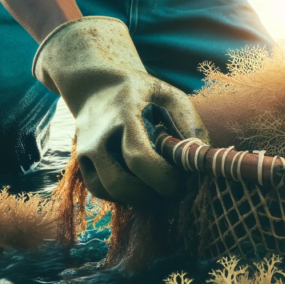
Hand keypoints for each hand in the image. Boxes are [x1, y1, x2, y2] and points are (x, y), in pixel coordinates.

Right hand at [34, 17, 208, 204]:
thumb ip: (188, 123)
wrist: (94, 84)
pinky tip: (140, 186)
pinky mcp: (81, 162)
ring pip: (107, 191)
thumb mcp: (169, 94)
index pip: (139, 157)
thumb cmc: (140, 91)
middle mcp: (99, 136)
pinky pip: (99, 190)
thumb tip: (203, 157)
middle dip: (150, 195)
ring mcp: (85, 151)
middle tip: (171, 190)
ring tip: (156, 188)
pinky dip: (121, 196)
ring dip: (135, 199)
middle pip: (119, 182)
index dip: (162, 177)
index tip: (181, 181)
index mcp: (124, 115)